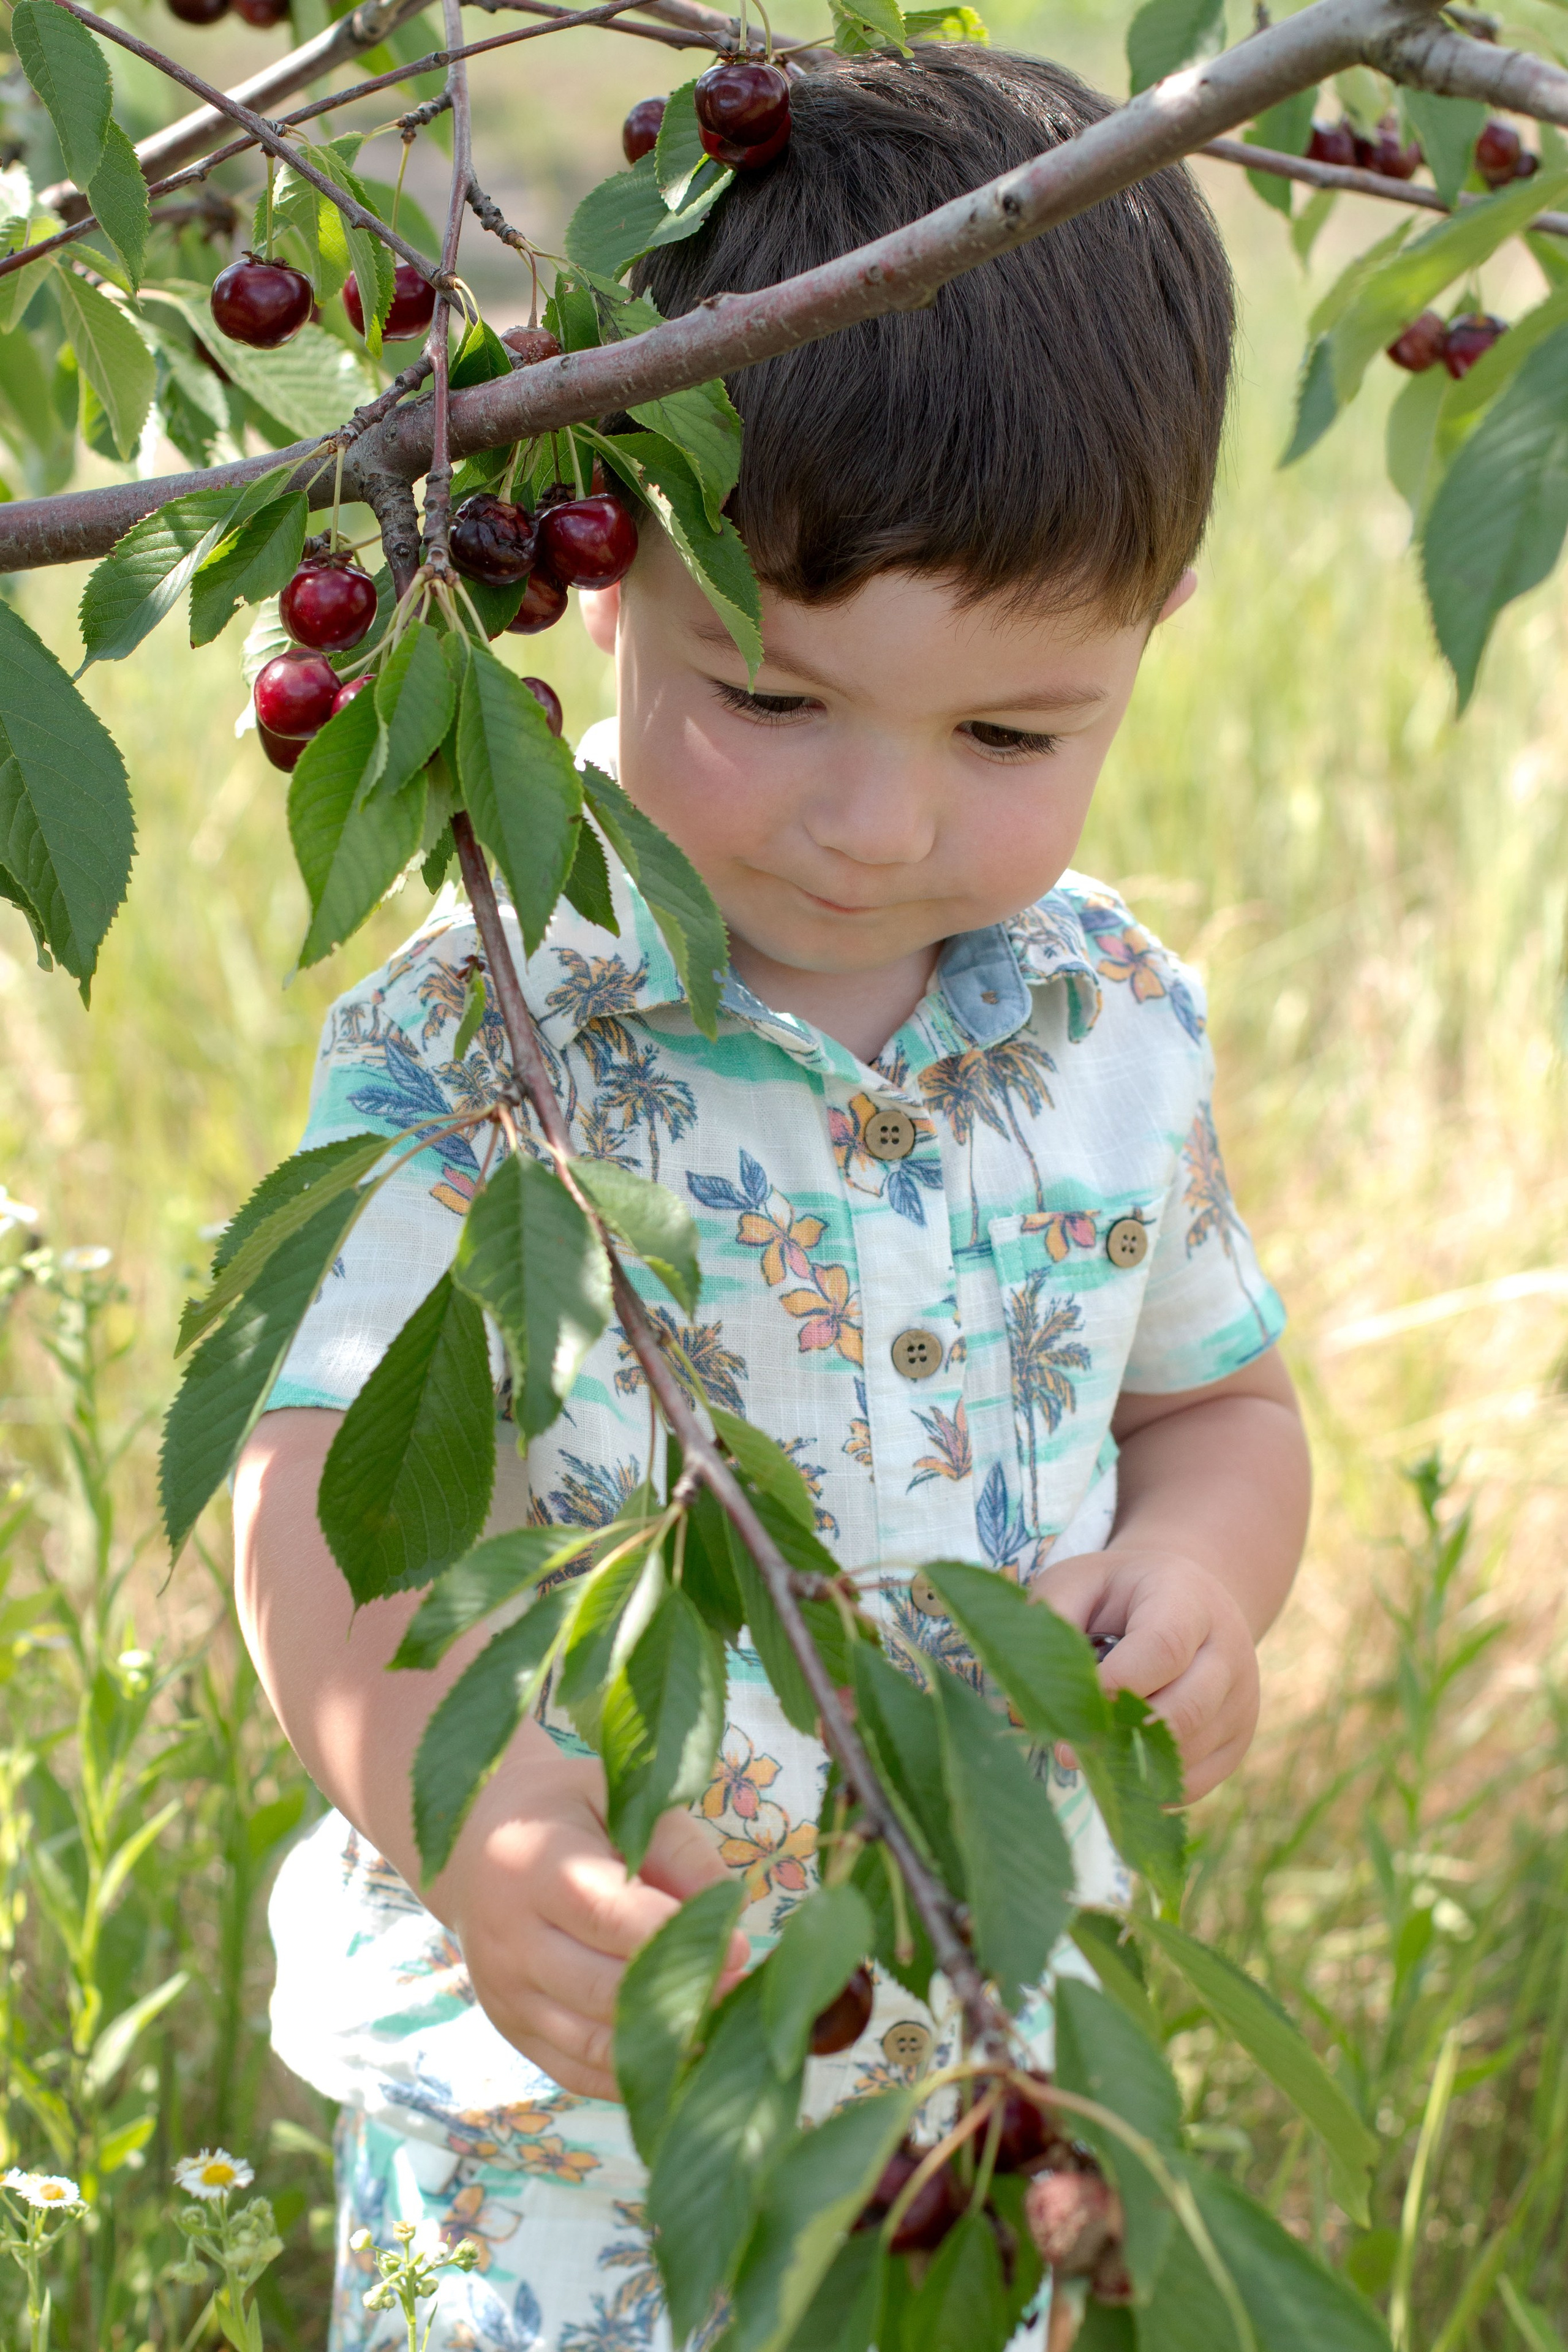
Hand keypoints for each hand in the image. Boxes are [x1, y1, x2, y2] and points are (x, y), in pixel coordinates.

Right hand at [440, 1729, 748, 2099]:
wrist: (475, 1845)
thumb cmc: (568, 1812)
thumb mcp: (619, 1799)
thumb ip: (678, 1850)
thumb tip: (730, 1916)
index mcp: (536, 1867)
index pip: (608, 1915)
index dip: (676, 1937)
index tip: (737, 1948)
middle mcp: (512, 1939)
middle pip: (602, 1990)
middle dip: (679, 1996)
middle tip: (739, 1991)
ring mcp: (506, 1994)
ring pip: (593, 2044)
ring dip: (664, 2043)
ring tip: (721, 2022)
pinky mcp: (514, 2031)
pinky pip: (578, 2073)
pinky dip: (634, 2075)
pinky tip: (682, 2054)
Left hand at [1027, 1547, 1260, 1801]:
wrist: (1187, 1600)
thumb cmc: (1116, 1595)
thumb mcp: (1076, 1583)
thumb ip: (1050, 1621)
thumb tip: (1024, 1701)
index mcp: (1188, 1598)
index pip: (1162, 1649)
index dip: (1114, 1686)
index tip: (1069, 1708)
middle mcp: (1228, 1649)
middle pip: (1184, 1710)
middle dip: (1119, 1735)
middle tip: (1068, 1749)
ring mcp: (1240, 1699)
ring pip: (1186, 1754)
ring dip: (1129, 1763)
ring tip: (1088, 1750)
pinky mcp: (1237, 1740)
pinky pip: (1193, 1785)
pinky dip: (1147, 1786)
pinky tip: (1115, 1765)